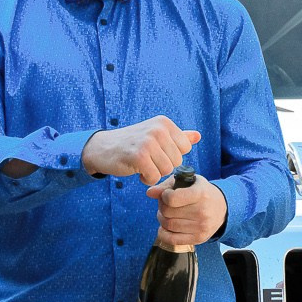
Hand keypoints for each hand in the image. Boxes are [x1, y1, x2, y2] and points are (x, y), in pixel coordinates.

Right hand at [81, 117, 199, 184]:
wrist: (102, 148)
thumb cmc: (132, 143)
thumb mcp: (155, 135)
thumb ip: (178, 137)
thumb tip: (198, 136)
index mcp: (164, 123)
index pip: (185, 148)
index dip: (172, 155)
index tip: (157, 152)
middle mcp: (158, 129)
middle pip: (177, 161)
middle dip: (163, 165)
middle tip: (147, 159)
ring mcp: (148, 142)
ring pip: (166, 170)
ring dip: (154, 173)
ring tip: (142, 164)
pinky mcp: (139, 156)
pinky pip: (154, 177)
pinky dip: (146, 179)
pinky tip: (137, 171)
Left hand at [152, 171, 227, 246]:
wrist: (223, 208)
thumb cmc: (202, 192)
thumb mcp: (188, 182)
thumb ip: (167, 185)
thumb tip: (150, 192)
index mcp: (200, 194)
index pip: (172, 199)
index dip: (164, 196)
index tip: (167, 195)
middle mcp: (202, 211)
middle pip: (168, 212)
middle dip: (161, 206)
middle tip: (165, 204)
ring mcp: (201, 227)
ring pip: (168, 225)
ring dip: (162, 218)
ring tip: (167, 214)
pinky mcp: (199, 238)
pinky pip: (172, 239)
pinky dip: (163, 233)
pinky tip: (165, 227)